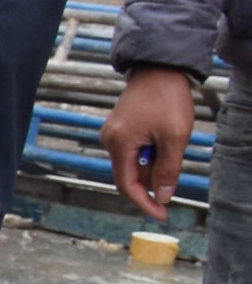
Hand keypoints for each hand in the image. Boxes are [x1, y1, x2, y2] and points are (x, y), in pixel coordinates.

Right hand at [104, 66, 198, 217]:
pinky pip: (131, 151)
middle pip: (128, 175)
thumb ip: (168, 170)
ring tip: (171, 151)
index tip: (162, 214)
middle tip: (174, 182)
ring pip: (131, 163)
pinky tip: (163, 145)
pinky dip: (148, 156)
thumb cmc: (167, 100)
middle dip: (151, 183)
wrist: (159, 69)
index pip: (127, 186)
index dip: (145, 203)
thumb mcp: (174, 138)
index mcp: (119, 145)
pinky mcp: (119, 127)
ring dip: (151, 167)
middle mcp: (109, 140)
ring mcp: (112, 133)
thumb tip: (163, 196)